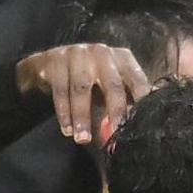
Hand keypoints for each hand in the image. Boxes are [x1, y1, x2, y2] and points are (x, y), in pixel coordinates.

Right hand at [16, 44, 154, 145]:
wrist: (50, 65)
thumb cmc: (90, 80)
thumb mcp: (110, 87)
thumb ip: (125, 103)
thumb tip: (139, 128)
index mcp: (122, 58)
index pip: (137, 80)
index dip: (141, 101)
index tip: (142, 123)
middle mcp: (103, 52)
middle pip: (112, 84)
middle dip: (114, 111)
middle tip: (114, 134)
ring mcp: (78, 53)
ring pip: (82, 88)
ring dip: (82, 117)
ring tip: (83, 139)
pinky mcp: (56, 59)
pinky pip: (60, 89)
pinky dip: (64, 112)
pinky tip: (67, 130)